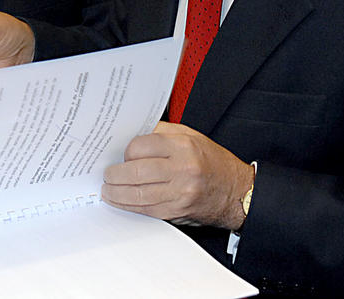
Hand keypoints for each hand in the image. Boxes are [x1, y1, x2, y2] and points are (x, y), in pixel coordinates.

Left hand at [102, 122, 254, 230]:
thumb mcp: (190, 136)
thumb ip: (161, 133)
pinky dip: (129, 206)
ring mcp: (180, 192)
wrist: (236, 190)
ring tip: (107, 189)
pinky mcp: (177, 210)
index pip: (141, 146)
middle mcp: (182, 169)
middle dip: (115, 174)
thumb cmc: (211, 161)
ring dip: (117, 193)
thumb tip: (130, 135)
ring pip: (138, 194)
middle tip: (106, 173)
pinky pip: (146, 209)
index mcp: (183, 145)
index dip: (126, 151)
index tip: (121, 154)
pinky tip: (119, 201)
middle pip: (136, 171)